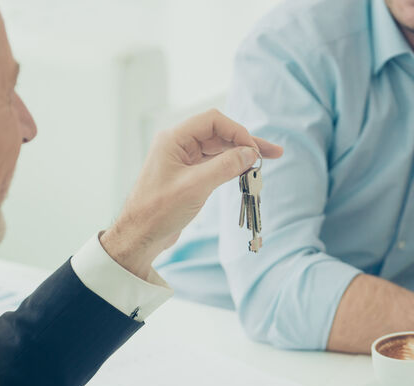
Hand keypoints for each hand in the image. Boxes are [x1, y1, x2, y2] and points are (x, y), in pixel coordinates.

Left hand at [100, 109, 282, 278]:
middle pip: (219, 134)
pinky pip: (215, 166)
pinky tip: (246, 173)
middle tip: (273, 153)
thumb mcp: (196, 186)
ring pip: (219, 151)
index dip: (237, 132)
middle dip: (245, 142)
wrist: (140, 236)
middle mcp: (179, 146)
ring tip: (264, 163)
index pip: (213, 121)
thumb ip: (224, 166)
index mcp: (174, 139)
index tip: (254, 150)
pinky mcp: (189, 177)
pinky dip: (231, 168)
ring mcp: (184, 161)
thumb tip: (250, 154)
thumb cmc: (158, 211)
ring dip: (241, 156)